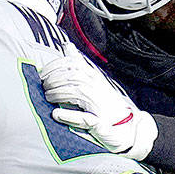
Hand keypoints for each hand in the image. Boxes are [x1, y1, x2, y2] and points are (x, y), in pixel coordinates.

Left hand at [37, 52, 156, 159]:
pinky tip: (56, 114)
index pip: (74, 65)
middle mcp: (98, 89)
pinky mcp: (100, 124)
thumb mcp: (94, 81)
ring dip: (58, 94)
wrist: (130, 128)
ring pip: (76, 93)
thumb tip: (67, 45)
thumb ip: (80, 64)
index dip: (56, 66)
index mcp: (95, 79)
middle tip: (44, 85)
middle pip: (73, 77)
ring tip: (48, 97)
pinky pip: (83, 118)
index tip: (44, 72)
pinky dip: (69, 115)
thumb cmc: (107, 105)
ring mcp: (100, 106)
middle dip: (54, 79)